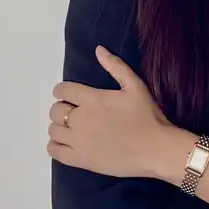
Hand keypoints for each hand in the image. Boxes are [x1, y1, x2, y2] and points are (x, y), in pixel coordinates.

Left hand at [47, 45, 172, 177]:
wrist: (155, 149)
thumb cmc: (147, 116)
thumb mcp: (135, 86)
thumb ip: (115, 66)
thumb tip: (98, 49)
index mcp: (92, 99)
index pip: (62, 90)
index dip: (62, 90)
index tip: (68, 94)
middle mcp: (81, 119)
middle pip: (55, 110)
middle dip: (61, 107)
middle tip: (73, 111)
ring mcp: (79, 141)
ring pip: (53, 130)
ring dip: (58, 126)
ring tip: (71, 128)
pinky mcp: (80, 160)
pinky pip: (54, 151)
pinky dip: (54, 145)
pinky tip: (65, 143)